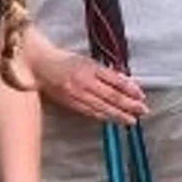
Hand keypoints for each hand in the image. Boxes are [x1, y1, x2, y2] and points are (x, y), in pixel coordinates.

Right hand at [32, 36, 146, 124]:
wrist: (39, 65)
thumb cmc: (65, 60)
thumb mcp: (88, 61)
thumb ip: (107, 73)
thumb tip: (128, 83)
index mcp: (89, 68)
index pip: (114, 80)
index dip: (129, 89)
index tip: (142, 96)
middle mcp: (83, 82)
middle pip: (110, 96)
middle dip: (128, 105)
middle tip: (143, 111)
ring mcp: (75, 94)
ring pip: (101, 107)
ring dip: (118, 115)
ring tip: (131, 120)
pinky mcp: (69, 103)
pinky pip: (89, 112)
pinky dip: (103, 117)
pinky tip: (113, 120)